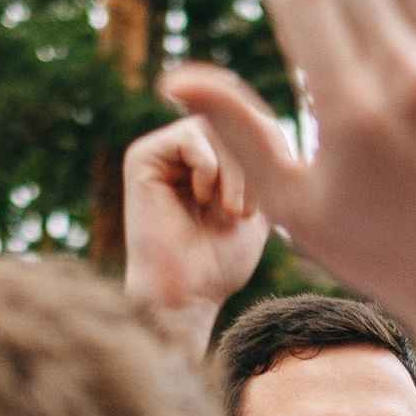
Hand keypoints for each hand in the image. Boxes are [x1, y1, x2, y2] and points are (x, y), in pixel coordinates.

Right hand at [122, 117, 270, 356]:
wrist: (186, 297)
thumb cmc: (219, 264)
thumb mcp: (257, 204)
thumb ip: (261, 162)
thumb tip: (268, 120)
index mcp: (206, 157)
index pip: (247, 121)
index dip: (270, 146)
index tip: (273, 194)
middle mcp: (181, 150)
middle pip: (233, 118)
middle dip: (254, 159)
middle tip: (249, 210)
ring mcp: (160, 151)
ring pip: (214, 125)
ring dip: (235, 169)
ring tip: (234, 211)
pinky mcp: (142, 157)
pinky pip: (189, 135)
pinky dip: (208, 167)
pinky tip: (202, 199)